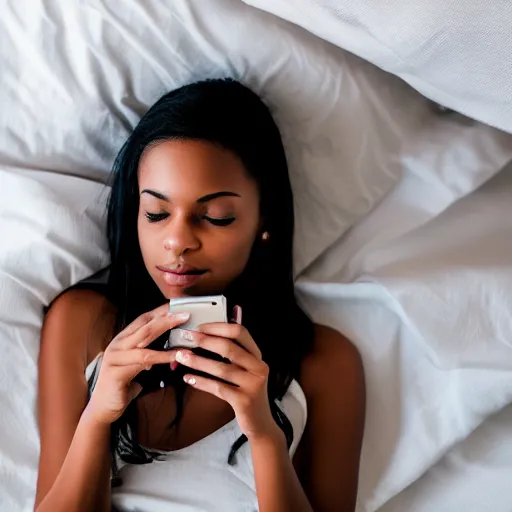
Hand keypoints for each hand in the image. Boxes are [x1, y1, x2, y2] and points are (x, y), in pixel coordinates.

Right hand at [85, 304, 188, 425]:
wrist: (103, 408)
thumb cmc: (123, 384)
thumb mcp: (138, 364)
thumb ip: (149, 352)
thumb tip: (171, 346)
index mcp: (122, 339)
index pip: (143, 319)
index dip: (160, 311)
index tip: (177, 305)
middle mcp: (117, 345)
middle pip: (145, 326)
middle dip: (167, 318)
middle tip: (185, 314)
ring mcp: (115, 358)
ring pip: (145, 343)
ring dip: (167, 336)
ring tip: (185, 335)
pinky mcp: (116, 372)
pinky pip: (143, 362)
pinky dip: (162, 358)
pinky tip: (175, 357)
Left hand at [174, 309, 280, 441]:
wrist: (260, 422)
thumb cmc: (247, 390)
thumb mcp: (246, 368)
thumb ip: (236, 347)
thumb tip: (232, 314)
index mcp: (257, 355)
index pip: (240, 332)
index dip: (219, 327)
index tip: (200, 327)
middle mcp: (259, 367)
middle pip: (230, 348)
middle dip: (206, 341)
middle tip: (187, 337)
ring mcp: (253, 384)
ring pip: (221, 369)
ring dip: (198, 361)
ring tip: (181, 356)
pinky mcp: (244, 401)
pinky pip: (218, 388)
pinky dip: (201, 382)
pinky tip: (187, 378)